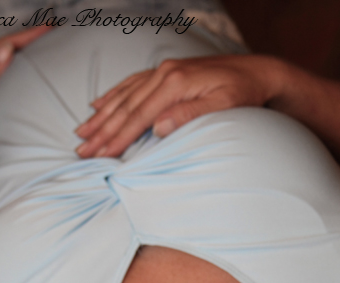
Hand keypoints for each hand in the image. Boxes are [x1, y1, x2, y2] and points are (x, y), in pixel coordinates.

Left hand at [0, 27, 50, 159]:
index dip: (27, 36)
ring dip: (24, 52)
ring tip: (43, 47)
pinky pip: (4, 73)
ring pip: (5, 60)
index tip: (48, 29)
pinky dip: (18, 67)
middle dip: (28, 40)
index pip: (4, 44)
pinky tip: (27, 71)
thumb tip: (7, 50)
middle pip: (6, 48)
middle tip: (51, 34)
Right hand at [76, 54, 282, 157]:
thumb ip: (191, 115)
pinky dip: (113, 95)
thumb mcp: (224, 107)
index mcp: (175, 83)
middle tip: (81, 150)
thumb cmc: (244, 94)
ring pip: (124, 95)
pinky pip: (131, 84)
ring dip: (101, 115)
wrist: (259, 71)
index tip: (100, 155)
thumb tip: (159, 126)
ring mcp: (163, 70)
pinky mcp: (166, 72)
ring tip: (81, 132)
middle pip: (125, 106)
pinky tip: (98, 103)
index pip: (139, 116)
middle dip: (101, 130)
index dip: (118, 137)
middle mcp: (164, 73)